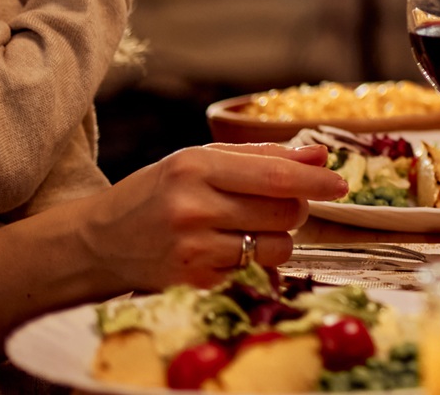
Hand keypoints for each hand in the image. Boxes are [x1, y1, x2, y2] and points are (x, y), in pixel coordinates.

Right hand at [72, 143, 341, 288]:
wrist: (98, 242)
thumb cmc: (157, 194)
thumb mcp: (199, 160)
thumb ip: (261, 156)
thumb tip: (319, 155)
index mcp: (195, 166)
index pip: (276, 176)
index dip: (316, 181)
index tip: (341, 183)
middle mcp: (193, 207)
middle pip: (284, 212)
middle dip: (294, 208)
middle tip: (276, 205)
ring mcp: (193, 250)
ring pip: (276, 247)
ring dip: (278, 239)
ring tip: (249, 229)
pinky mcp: (194, 283)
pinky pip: (253, 272)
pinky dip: (252, 262)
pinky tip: (225, 250)